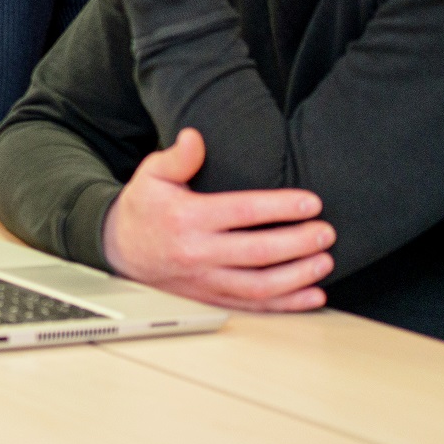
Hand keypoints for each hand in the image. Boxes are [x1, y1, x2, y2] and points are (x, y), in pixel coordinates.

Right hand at [100, 128, 332, 310]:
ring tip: (324, 262)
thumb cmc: (143, 209)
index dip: (281, 207)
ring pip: (259, 285)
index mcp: (187, 218)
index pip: (242, 212)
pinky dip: (286, 304)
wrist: (117, 250)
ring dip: (298, 276)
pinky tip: (312, 295)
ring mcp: (204, 280)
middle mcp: (197, 252)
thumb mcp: (151, 175)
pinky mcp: (210, 298)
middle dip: (298, 243)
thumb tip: (194, 137)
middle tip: (326, 233)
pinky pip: (252, 306)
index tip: (311, 203)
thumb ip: (177, 157)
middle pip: (258, 252)